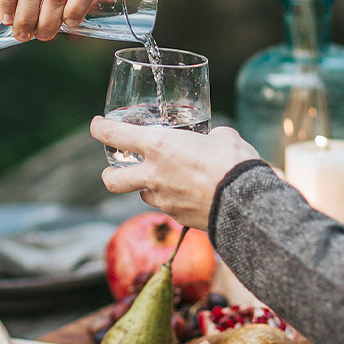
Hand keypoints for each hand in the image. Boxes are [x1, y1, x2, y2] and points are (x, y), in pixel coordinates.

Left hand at [90, 117, 261, 229]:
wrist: (247, 203)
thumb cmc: (235, 163)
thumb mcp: (222, 137)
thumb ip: (209, 137)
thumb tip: (213, 139)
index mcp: (159, 146)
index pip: (114, 135)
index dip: (100, 129)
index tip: (97, 126)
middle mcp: (153, 175)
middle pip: (112, 180)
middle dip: (109, 174)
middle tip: (116, 169)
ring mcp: (163, 200)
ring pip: (143, 195)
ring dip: (148, 188)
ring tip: (166, 180)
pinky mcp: (177, 217)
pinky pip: (166, 207)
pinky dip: (172, 200)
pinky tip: (188, 195)